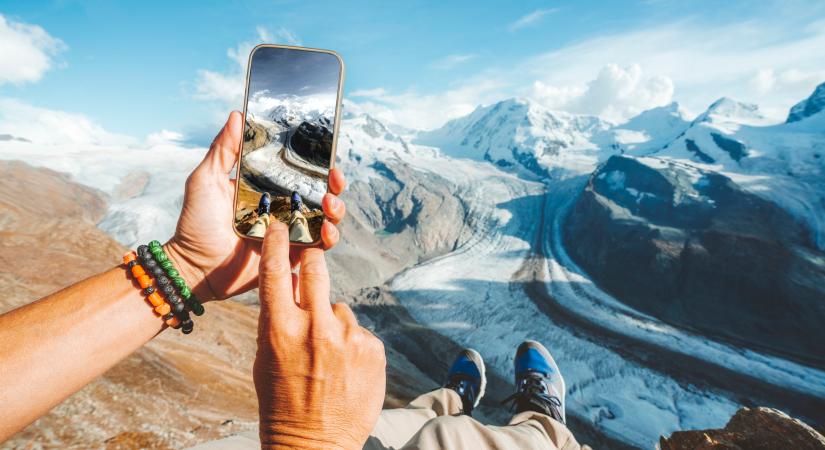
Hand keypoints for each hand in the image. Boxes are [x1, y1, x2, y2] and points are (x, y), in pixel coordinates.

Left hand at [163, 111, 347, 299]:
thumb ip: (223, 150)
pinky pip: (319, 248)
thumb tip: (237, 114)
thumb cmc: (196, 223)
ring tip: (329, 206)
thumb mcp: (206, 180)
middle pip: (321, 194)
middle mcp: (283, 209)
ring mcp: (290, 233)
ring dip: (336, 210)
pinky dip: (328, 238)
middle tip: (334, 179)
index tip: (327, 154)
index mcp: (267, 189)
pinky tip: (325, 231)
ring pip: (327, 219)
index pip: (300, 172)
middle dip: (335, 185)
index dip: (318, 163)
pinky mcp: (292, 257)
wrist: (194, 267)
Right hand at [253, 222, 385, 449]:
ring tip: (327, 357)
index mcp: (280, 330)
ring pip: (340, 308)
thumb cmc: (281, 402)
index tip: (280, 225)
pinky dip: (352, 344)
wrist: (314, 444)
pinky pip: (359, 332)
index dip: (278, 243)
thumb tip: (289, 284)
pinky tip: (345, 369)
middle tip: (311, 259)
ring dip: (333, 322)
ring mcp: (348, 338)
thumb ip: (277, 319)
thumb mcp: (265, 358)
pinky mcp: (373, 349)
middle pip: (317, 271)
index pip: (277, 272)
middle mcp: (316, 328)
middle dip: (313, 261)